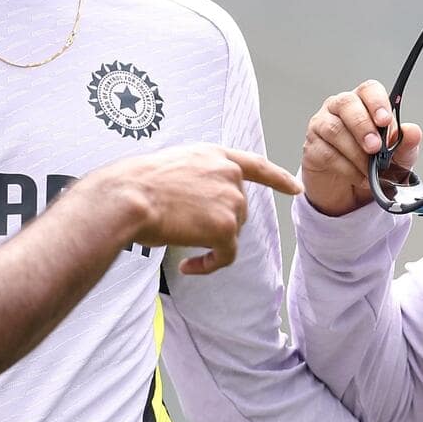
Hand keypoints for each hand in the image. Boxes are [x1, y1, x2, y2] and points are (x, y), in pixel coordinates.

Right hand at [89, 144, 300, 274]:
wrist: (128, 197)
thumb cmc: (135, 185)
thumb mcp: (171, 166)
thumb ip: (194, 179)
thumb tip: (196, 203)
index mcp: (214, 155)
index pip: (256, 166)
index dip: (277, 178)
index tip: (294, 188)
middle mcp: (228, 174)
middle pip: (238, 209)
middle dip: (217, 222)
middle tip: (183, 226)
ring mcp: (231, 200)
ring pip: (231, 232)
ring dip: (210, 242)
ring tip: (179, 238)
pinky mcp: (226, 227)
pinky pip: (225, 255)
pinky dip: (209, 265)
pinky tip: (189, 265)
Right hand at [300, 80, 422, 216]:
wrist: (350, 190)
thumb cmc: (372, 162)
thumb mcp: (397, 156)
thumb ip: (405, 143)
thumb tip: (412, 131)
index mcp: (363, 103)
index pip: (368, 90)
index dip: (377, 102)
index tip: (385, 121)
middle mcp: (339, 109)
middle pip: (346, 104)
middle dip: (363, 126)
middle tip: (375, 147)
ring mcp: (322, 126)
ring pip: (334, 129)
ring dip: (355, 151)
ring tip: (369, 168)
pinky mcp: (312, 148)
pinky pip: (327, 153)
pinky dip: (347, 168)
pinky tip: (359, 177)